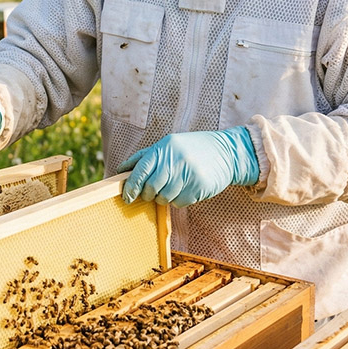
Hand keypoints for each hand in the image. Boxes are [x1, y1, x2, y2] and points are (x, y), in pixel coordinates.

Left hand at [118, 127, 258, 206]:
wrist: (226, 152)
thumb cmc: (191, 149)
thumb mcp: (168, 146)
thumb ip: (144, 157)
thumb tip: (121, 171)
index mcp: (164, 147)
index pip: (141, 170)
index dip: (131, 187)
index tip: (127, 197)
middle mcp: (176, 159)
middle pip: (151, 187)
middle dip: (148, 194)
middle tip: (151, 194)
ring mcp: (189, 173)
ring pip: (165, 197)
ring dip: (163, 198)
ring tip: (171, 189)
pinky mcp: (199, 187)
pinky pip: (179, 202)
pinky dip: (178, 200)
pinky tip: (185, 189)